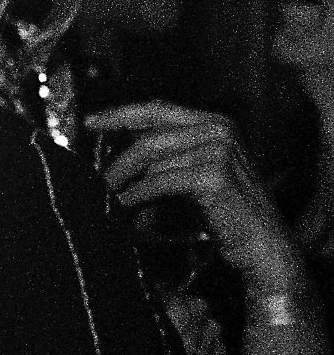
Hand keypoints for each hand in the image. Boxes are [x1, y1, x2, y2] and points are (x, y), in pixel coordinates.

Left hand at [89, 101, 304, 294]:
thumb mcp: (195, 170)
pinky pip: (158, 181)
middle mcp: (219, 129)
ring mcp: (219, 150)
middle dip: (117, 158)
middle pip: (149, 136)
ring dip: (122, 179)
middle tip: (92, 177)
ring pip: (150, 159)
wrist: (264, 245)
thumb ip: (166, 152)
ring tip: (104, 194)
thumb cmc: (226, 211)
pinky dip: (136, 194)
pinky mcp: (213, 176)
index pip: (157, 109)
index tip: (89, 122)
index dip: (120, 114)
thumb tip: (118, 139)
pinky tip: (123, 206)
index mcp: (215, 122)